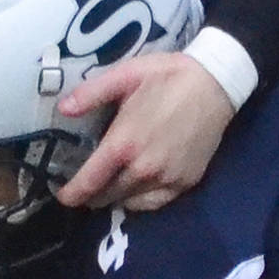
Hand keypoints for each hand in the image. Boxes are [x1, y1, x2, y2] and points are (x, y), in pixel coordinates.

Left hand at [55, 50, 234, 211]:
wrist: (216, 84)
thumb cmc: (167, 76)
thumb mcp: (125, 75)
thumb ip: (90, 94)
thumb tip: (62, 109)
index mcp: (123, 144)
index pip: (89, 182)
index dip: (72, 194)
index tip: (62, 196)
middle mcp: (143, 168)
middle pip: (106, 196)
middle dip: (90, 195)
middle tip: (85, 185)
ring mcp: (166, 179)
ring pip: (129, 202)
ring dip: (114, 197)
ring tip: (109, 185)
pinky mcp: (185, 182)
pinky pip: (154, 203)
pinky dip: (139, 200)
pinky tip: (135, 188)